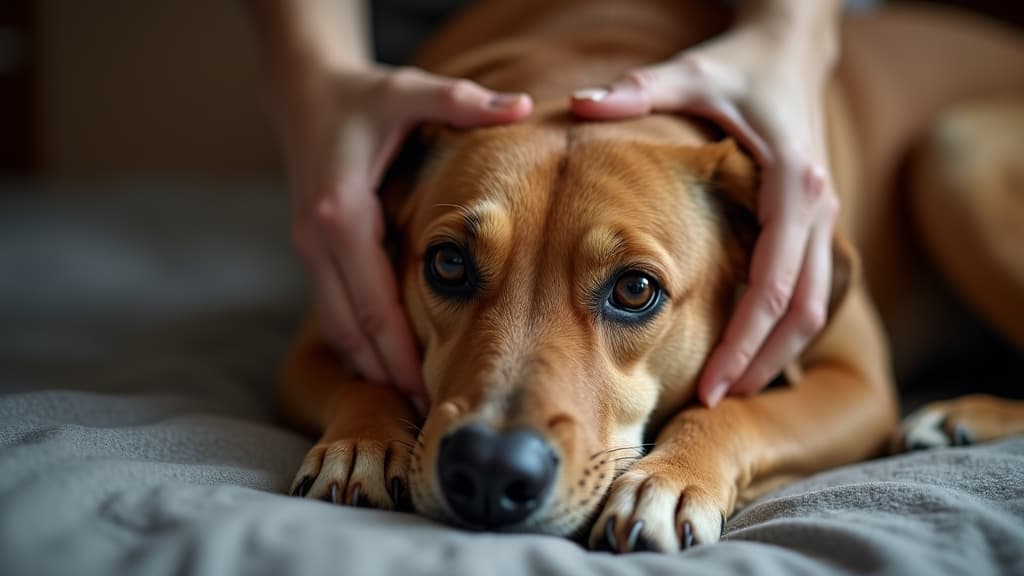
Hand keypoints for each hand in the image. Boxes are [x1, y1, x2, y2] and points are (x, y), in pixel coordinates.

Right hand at [274, 62, 531, 404]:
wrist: (303, 92)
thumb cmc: (362, 96)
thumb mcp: (410, 92)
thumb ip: (463, 101)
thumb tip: (523, 106)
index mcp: (340, 213)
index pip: (372, 301)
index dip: (400, 351)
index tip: (431, 389)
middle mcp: (317, 240)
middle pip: (353, 328)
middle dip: (390, 374)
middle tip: (432, 416)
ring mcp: (310, 251)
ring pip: (339, 328)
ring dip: (373, 367)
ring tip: (416, 403)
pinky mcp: (313, 253)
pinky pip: (335, 311)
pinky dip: (360, 344)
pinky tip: (391, 367)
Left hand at [571, 17, 838, 405]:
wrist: (793, 51)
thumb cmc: (739, 68)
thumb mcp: (691, 73)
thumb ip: (637, 91)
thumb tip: (578, 105)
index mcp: (792, 181)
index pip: (773, 281)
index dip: (744, 338)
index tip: (709, 384)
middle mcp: (818, 206)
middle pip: (800, 309)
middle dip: (760, 360)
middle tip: (713, 402)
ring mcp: (824, 217)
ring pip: (814, 307)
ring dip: (776, 352)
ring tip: (729, 390)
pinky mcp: (817, 222)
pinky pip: (810, 290)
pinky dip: (784, 327)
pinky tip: (748, 351)